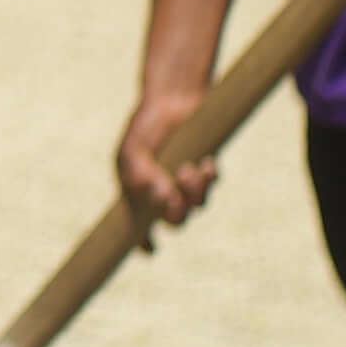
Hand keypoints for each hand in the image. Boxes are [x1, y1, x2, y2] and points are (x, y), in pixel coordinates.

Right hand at [116, 83, 215, 239]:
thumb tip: (164, 200)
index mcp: (139, 191)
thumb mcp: (133, 151)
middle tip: (176, 197)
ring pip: (197, 205)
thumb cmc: (146, 126)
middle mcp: (164, 191)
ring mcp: (185, 181)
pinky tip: (205, 163)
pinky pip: (212, 184)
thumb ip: (141, 177)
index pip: (140, 225)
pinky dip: (209, 177)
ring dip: (195, 193)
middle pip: (175, 220)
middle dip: (177, 213)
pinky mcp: (205, 168)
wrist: (171, 97)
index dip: (144, 241)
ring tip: (189, 170)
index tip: (150, 249)